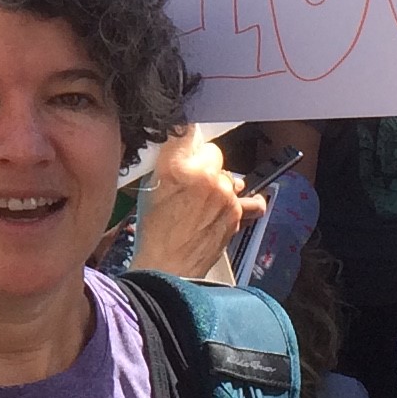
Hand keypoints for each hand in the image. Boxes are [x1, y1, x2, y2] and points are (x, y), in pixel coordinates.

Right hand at [127, 131, 260, 281]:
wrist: (168, 266)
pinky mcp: (237, 211)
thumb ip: (168, 160)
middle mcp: (203, 174)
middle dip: (203, 164)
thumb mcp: (150, 186)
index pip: (188, 131)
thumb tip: (182, 141)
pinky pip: (246, 197)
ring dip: (219, 184)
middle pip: (212, 152)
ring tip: (202, 203)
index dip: (187, 140)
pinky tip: (227, 208)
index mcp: (174, 165)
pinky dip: (236, 202)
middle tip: (190, 182)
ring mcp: (224, 193)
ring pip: (228, 174)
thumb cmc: (154, 230)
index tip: (186, 146)